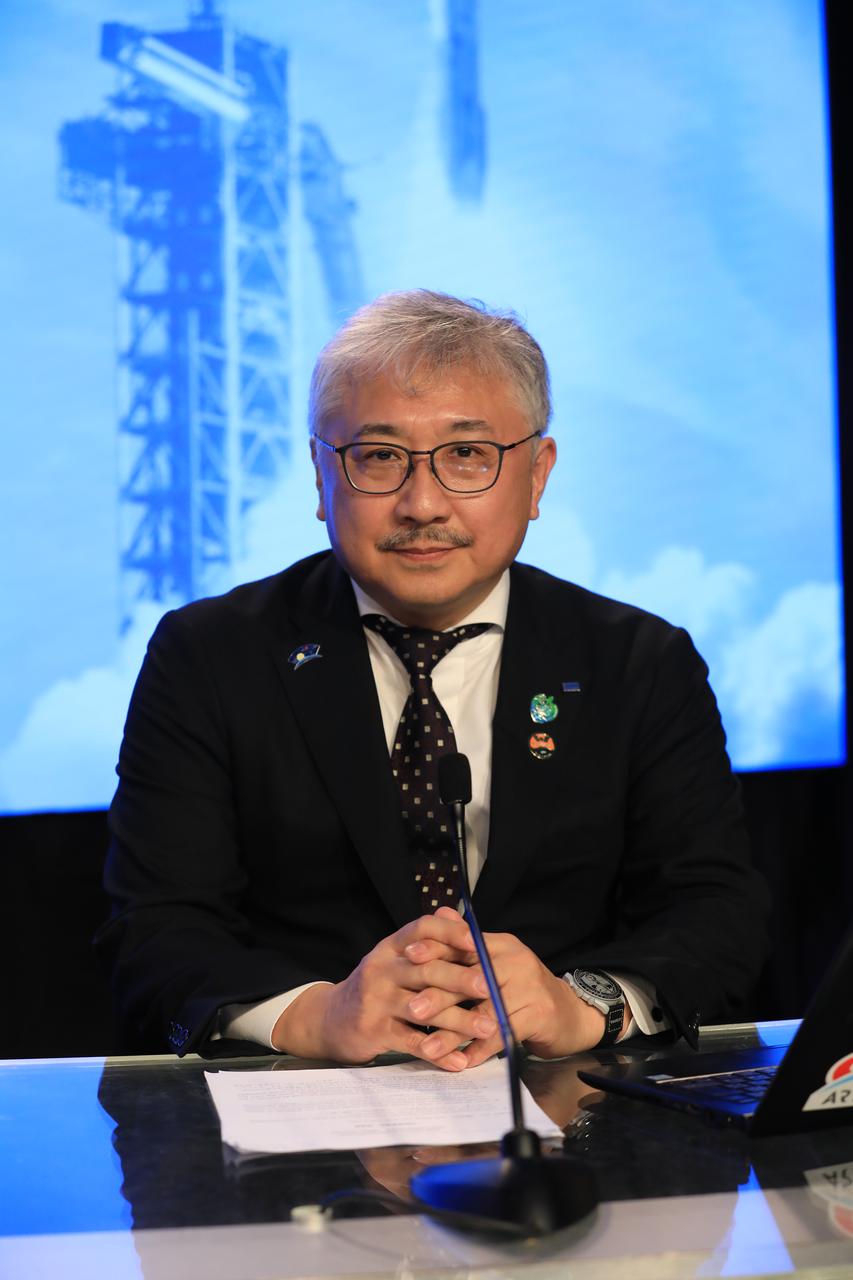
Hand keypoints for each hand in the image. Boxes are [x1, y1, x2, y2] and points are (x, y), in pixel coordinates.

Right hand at [270, 912, 497, 1069]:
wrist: (329, 1019)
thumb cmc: (374, 988)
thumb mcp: (393, 960)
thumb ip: (425, 944)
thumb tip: (458, 919)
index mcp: (391, 947)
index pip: (422, 929)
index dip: (450, 933)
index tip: (477, 943)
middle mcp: (381, 968)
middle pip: (426, 969)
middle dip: (462, 979)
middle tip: (491, 988)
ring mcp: (376, 1000)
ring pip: (423, 1008)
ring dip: (459, 1019)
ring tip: (488, 1027)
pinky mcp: (374, 1030)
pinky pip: (411, 1042)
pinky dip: (438, 1052)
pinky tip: (459, 1060)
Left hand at [399, 909, 605, 1067]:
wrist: (570, 1013)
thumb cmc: (523, 990)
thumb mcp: (497, 963)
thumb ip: (468, 945)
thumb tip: (440, 912)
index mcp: (502, 945)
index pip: (466, 943)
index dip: (436, 949)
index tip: (407, 958)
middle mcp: (517, 961)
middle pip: (472, 977)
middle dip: (440, 994)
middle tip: (412, 1010)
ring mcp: (530, 987)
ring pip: (484, 1011)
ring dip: (455, 1033)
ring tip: (430, 1048)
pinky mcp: (540, 1014)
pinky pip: (504, 1034)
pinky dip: (481, 1050)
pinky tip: (462, 1062)